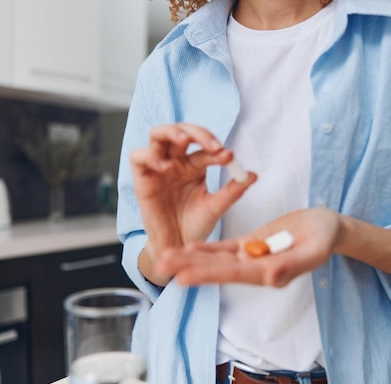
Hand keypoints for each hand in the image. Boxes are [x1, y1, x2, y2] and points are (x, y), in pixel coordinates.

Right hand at [129, 124, 256, 271]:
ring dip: (171, 132)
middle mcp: (176, 162)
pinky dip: (150, 156)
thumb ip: (233, 191)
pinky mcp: (141, 178)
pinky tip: (164, 167)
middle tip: (213, 145)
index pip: (205, 147)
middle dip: (198, 133)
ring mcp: (158, 168)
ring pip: (157, 134)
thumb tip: (252, 175)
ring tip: (185, 140)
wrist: (177, 245)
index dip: (216, 148)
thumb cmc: (195, 225)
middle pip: (182, 131)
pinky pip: (138, 156)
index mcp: (195, 165)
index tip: (229, 156)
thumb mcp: (216, 208)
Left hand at [155, 208, 342, 286]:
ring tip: (165, 257)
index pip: (235, 274)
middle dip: (190, 266)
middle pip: (219, 269)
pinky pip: (226, 249)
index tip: (184, 277)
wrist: (327, 227)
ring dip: (192, 259)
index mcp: (271, 273)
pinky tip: (189, 248)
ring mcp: (253, 258)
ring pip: (218, 259)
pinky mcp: (251, 246)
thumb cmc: (325, 236)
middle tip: (161, 263)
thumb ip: (293, 264)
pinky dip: (208, 249)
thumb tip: (270, 278)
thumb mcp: (314, 249)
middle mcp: (257, 270)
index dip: (209, 274)